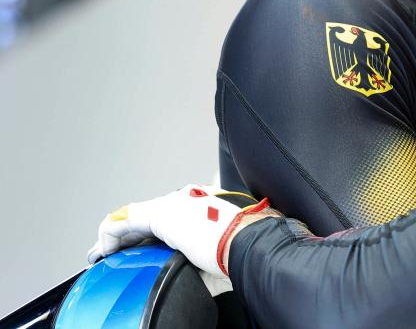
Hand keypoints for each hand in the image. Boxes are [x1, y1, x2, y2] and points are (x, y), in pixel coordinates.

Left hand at [87, 184, 267, 278]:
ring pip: (132, 217)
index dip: (146, 237)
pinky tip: (103, 251)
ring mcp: (174, 204)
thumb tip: (199, 278)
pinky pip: (124, 221)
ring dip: (115, 238)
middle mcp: (186, 201)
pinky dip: (109, 237)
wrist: (249, 241)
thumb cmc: (242, 249)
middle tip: (113, 255)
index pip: (164, 220)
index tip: (138, 252)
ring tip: (103, 255)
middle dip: (127, 236)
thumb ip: (202, 261)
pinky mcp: (162, 213)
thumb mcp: (216, 257)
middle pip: (146, 217)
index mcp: (202, 208)